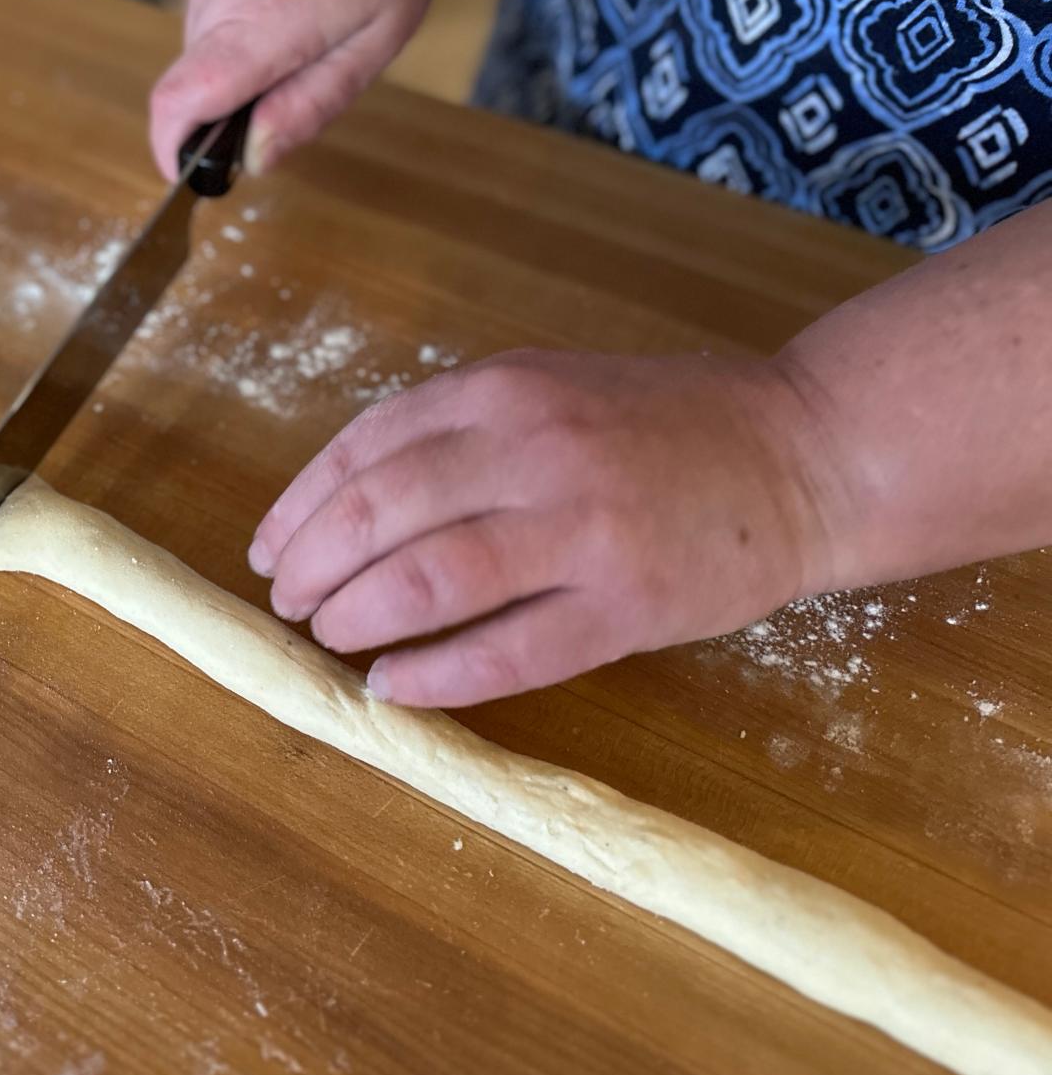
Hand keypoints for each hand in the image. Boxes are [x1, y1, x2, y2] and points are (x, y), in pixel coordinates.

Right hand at [146, 0, 460, 178]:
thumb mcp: (377, 40)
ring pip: (205, 57)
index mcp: (265, 17)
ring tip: (316, 33)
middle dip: (235, 111)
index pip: (179, 100)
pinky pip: (213, 25)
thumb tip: (252, 159)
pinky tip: (299, 6)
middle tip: (311, 81)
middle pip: (195, 88)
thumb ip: (309, 104)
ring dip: (246, 72)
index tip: (188, 176)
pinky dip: (245, 39)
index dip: (171, 150)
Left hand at [248, 350, 844, 706]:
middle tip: (289, 603)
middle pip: (379, 514)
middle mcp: (534, 450)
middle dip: (313, 566)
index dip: (300, 506)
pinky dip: (436, 675)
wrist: (805, 453)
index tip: (269, 547)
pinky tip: (394, 686)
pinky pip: (508, 651)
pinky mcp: (628, 605)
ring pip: (428, 580)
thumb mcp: (549, 388)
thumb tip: (345, 501)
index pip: (365, 449)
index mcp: (504, 391)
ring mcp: (583, 529)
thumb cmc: (661, 426)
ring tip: (328, 637)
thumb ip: (457, 431)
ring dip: (357, 617)